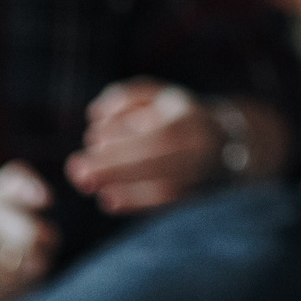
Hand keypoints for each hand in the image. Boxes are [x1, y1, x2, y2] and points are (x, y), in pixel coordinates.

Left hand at [66, 79, 223, 213]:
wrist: (224, 144)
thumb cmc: (179, 115)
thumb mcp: (159, 95)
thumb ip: (126, 98)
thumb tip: (94, 116)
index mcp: (189, 122)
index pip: (154, 137)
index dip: (123, 145)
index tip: (89, 143)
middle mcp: (197, 152)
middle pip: (154, 163)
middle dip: (112, 169)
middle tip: (77, 173)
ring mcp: (198, 178)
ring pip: (159, 189)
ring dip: (120, 189)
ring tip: (88, 185)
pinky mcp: (192, 198)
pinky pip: (162, 205)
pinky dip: (134, 204)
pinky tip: (108, 200)